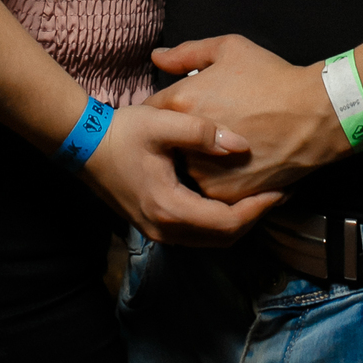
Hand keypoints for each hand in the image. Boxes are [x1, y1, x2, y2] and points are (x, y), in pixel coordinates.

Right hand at [81, 102, 283, 246]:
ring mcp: (158, 230)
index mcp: (170, 208)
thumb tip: (240, 144)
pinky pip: (197, 234)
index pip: (227, 223)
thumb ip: (202, 132)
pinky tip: (231, 199)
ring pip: (211, 239)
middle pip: (223, 238)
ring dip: (238, 222)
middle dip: (253, 218)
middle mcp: (165, 228)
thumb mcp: (162, 123)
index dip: (258, 209)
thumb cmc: (121, 133)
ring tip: (260, 196)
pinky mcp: (154, 224)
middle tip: (277, 194)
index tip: (279, 191)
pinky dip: (220, 222)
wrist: (82, 144)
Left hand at [147, 35, 344, 201]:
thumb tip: (157, 57)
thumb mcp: (229, 49)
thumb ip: (186, 54)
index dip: (166, 110)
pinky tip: (240, 161)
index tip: (183, 110)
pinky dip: (220, 177)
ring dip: (198, 159)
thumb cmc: (271, 78)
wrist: (313, 116)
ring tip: (226, 143)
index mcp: (180, 103)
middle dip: (179, 136)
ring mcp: (204, 173)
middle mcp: (184, 143)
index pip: (151, 112)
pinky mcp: (224, 194)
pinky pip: (211, 188)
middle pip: (167, 143)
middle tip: (210, 125)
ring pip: (188, 168)